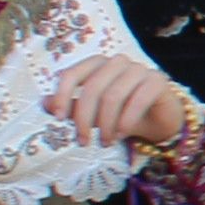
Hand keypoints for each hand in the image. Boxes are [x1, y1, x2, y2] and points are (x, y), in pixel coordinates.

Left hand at [42, 54, 204, 152]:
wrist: (160, 118)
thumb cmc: (123, 112)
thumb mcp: (94, 112)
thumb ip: (73, 105)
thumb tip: (44, 104)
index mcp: (97, 64)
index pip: (73, 74)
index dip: (62, 96)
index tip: (58, 119)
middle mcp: (117, 62)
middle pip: (93, 88)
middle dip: (85, 118)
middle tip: (83, 141)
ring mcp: (139, 69)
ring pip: (113, 95)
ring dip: (107, 124)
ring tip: (105, 142)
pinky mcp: (157, 81)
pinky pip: (138, 100)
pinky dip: (126, 121)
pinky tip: (121, 134)